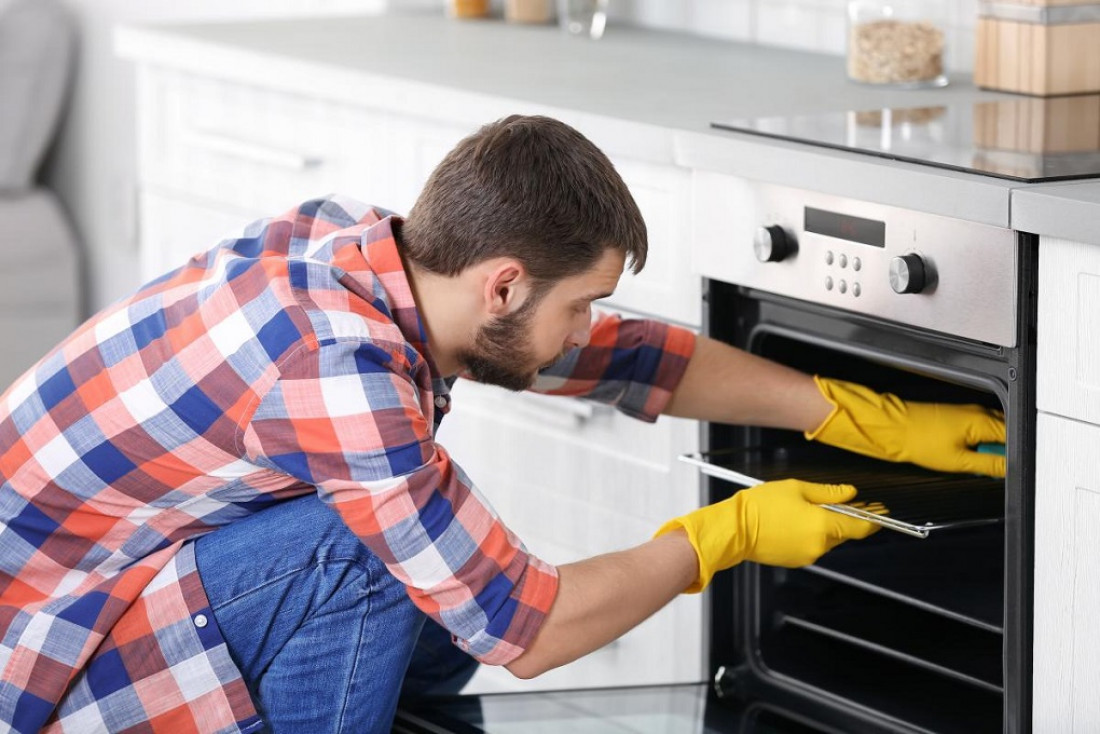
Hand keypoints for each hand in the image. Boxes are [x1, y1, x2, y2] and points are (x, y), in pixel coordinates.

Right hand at [654, 479, 880, 591]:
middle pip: (844, 533)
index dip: (874, 520)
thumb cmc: (760, 506)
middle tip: (844, 501)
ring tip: (810, 507)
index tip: (881, 512)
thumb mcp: (797, 488)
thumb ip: (828, 492)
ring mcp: (807, 555)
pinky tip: (797, 520)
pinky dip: (811, 533)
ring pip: (827, 539)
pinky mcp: (795, 560)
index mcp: (823, 526)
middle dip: (845, 518)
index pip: (860, 527)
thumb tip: (849, 493)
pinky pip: (812, 545)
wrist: (734, 529)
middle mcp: (819, 545)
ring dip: (826, 525)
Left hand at [806, 376, 1005, 477]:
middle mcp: (980, 413)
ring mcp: (970, 413)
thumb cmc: (919, 441)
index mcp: (983, 421)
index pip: (1017, 439)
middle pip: (1009, 435)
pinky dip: (982, 443)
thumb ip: (990, 465)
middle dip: (1006, 452)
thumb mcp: (959, 461)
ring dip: (993, 448)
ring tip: (976, 461)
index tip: (1013, 470)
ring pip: (996, 432)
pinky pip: (982, 430)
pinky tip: (969, 454)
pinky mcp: (960, 416)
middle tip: (992, 469)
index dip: (1017, 456)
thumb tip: (1012, 470)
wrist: (895, 429)